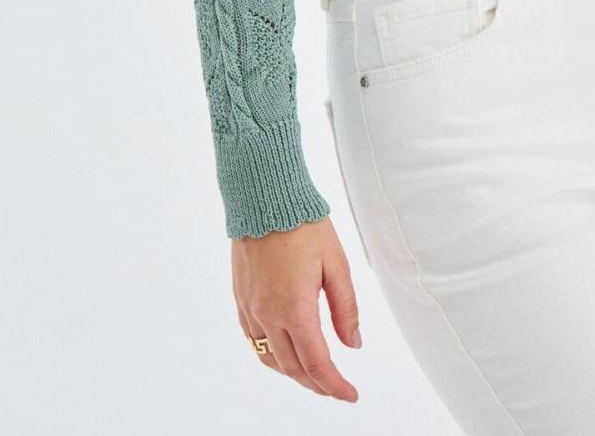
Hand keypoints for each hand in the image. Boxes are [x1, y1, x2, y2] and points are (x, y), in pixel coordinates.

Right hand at [232, 216, 361, 401]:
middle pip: (293, 368)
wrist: (265, 199)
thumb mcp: (337, 264)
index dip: (335, 386)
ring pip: (271, 359)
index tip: (350, 395)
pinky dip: (272, 356)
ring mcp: (251, 309)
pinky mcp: (241, 300)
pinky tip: (285, 352)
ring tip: (315, 375)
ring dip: (294, 373)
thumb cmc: (304, 225)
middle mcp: (269, 315)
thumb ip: (346, 308)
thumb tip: (353, 344)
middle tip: (337, 387)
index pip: (317, 364)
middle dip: (317, 384)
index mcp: (295, 309)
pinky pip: (254, 341)